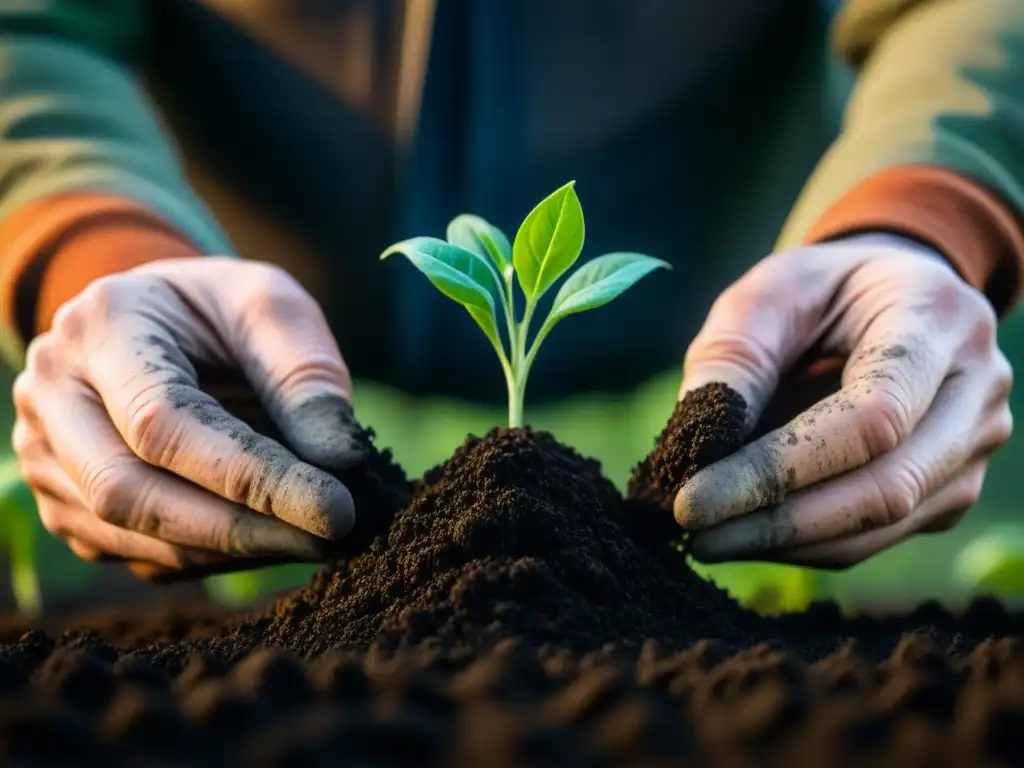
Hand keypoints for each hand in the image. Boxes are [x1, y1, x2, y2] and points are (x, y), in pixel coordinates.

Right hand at [13, 257, 364, 579]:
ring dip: (229, 550)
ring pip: (127, 532)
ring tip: (311, 540)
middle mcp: (52, 391)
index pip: (164, 423)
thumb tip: (341, 461)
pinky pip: (132, 552)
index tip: (336, 507)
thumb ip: (305, 374)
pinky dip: (209, 557)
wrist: (160, 319)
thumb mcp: (271, 306)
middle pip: (127, 490)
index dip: (252, 476)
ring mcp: (44, 452)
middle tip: (327, 539)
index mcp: (100, 326)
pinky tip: (268, 539)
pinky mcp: (63, 501)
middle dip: (238, 528)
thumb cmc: (221, 310)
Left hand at [675, 234, 1012, 568]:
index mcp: (936, 319)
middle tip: (693, 537)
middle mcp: (977, 388)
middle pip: (888, 487)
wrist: (890, 293)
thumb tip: (698, 452)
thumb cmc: (821, 290)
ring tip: (709, 540)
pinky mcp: (951, 488)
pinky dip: (808, 543)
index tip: (691, 500)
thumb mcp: (765, 293)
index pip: (870, 419)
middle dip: (778, 523)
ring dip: (788, 543)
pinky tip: (748, 533)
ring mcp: (974, 446)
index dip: (777, 470)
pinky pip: (880, 535)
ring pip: (886, 523)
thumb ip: (733, 359)